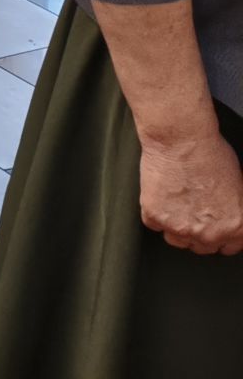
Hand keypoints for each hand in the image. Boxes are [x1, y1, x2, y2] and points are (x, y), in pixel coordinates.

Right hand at [139, 129, 242, 254]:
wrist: (181, 139)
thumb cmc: (211, 154)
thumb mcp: (239, 185)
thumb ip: (235, 210)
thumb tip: (228, 214)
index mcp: (236, 227)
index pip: (229, 247)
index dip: (220, 235)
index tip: (212, 228)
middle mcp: (210, 234)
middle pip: (201, 247)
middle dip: (197, 232)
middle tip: (191, 212)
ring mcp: (181, 228)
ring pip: (176, 240)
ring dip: (174, 226)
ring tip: (174, 204)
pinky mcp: (155, 217)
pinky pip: (152, 223)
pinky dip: (154, 211)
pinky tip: (160, 195)